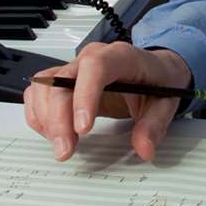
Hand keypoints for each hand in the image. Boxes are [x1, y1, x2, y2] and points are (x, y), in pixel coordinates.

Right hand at [23, 41, 191, 162]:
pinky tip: (52, 132)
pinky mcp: (65, 80)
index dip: (84, 96)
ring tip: (62, 144)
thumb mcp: (166, 101)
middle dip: (60, 119)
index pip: (96, 66)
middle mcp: (94, 57)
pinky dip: (39, 114)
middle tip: (65, 149)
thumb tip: (144, 147)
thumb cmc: (158, 79)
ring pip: (46, 85)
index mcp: (122, 56)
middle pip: (64, 80)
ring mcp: (77, 67)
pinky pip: (39, 91)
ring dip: (46, 119)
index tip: (83, 128)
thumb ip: (155, 124)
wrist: (155, 70)